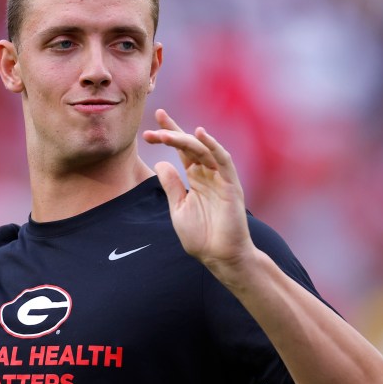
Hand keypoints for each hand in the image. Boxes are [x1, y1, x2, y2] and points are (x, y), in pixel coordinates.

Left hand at [142, 109, 254, 274]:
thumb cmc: (202, 237)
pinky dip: (212, 146)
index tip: (151, 126)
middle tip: (152, 129)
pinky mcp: (231, 185)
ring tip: (164, 133)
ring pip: (203, 150)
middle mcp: (208, 174)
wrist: (220, 257)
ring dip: (184, 139)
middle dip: (171, 134)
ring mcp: (220, 178)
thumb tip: (160, 163)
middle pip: (190, 145)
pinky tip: (200, 134)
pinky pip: (223, 160)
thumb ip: (171, 186)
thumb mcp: (178, 208)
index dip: (169, 134)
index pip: (182, 150)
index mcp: (196, 178)